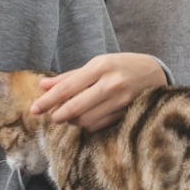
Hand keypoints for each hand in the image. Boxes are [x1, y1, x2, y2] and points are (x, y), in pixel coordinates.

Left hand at [30, 53, 167, 131]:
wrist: (155, 73)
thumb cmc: (121, 66)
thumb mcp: (96, 64)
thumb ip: (69, 76)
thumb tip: (42, 85)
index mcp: (100, 67)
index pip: (67, 88)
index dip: (47, 100)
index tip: (34, 109)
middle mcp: (111, 84)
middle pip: (75, 107)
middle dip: (58, 115)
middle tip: (50, 116)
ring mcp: (120, 101)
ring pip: (86, 120)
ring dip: (72, 121)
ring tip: (68, 115)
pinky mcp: (126, 114)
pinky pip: (98, 126)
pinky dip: (86, 125)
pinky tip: (84, 118)